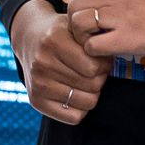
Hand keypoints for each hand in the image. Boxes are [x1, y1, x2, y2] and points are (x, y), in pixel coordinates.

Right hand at [10, 0, 106, 125]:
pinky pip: (74, 118)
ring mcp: (38, 84)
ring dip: (92, 93)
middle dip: (99, 78)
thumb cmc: (61, 35)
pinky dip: (80, 108)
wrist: (29, 39)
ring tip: (85, 81)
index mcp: (54, 41)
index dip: (104, 64)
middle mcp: (43, 63)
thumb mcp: (76, 27)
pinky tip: (75, 93)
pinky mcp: (36, 101)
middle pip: (93, 86)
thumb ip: (94, 38)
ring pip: (87, 103)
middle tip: (94, 71)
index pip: (94, 67)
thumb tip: (115, 55)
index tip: (100, 60)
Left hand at [62, 0, 144, 64]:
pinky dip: (94, 53)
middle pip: (75, 7)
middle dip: (77, 25)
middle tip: (90, 37)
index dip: (83, 11)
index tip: (93, 24)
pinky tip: (108, 54)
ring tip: (98, 45)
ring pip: (79, 24)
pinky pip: (93, 46)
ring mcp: (123, 14)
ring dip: (83, 39)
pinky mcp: (130, 38)